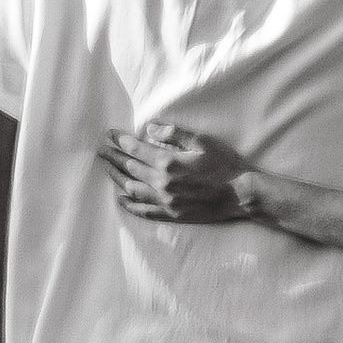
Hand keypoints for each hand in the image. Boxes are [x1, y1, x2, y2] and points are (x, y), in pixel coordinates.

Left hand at [98, 122, 263, 225]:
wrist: (241, 194)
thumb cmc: (225, 165)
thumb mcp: (203, 141)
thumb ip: (174, 133)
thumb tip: (149, 129)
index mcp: (169, 163)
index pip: (136, 149)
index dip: (120, 141)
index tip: (109, 135)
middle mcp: (162, 183)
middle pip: (129, 168)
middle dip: (113, 156)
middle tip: (100, 149)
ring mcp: (165, 201)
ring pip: (132, 188)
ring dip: (116, 177)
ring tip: (107, 168)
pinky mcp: (172, 214)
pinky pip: (144, 210)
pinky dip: (129, 204)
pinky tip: (120, 198)